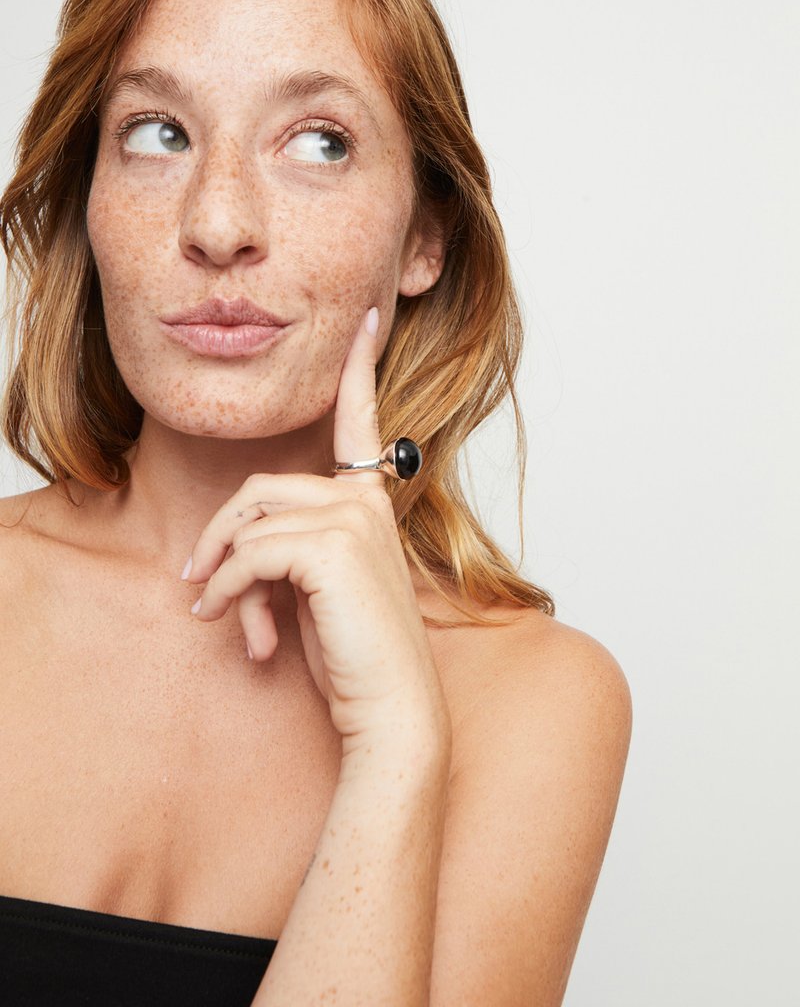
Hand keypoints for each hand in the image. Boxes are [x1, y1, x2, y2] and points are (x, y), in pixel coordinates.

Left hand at [183, 308, 449, 755]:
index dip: (357, 368)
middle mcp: (365, 501)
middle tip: (196, 583)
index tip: (362, 319)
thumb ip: (287, 549)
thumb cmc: (355, 654)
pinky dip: (226, 588)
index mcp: (369, 504)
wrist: (391, 708)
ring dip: (220, 570)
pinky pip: (249, 552)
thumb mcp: (316, 591)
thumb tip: (230, 551)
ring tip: (218, 614)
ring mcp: (353, 520)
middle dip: (220, 535)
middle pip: (262, 486)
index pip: (361, 422)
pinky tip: (228, 622)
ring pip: (250, 519)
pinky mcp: (333, 547)